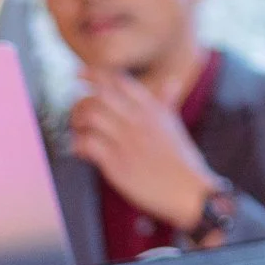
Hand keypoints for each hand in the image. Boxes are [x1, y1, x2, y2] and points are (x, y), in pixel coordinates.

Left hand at [69, 69, 222, 232]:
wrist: (188, 190)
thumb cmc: (182, 160)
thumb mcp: (175, 125)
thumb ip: (167, 102)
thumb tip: (172, 82)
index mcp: (152, 108)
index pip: (119, 81)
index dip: (96, 74)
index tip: (81, 74)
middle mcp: (138, 120)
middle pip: (100, 94)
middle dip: (82, 98)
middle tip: (76, 110)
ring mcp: (126, 140)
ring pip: (91, 114)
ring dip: (77, 120)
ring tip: (79, 130)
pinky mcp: (116, 162)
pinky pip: (87, 143)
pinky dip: (78, 144)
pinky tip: (80, 150)